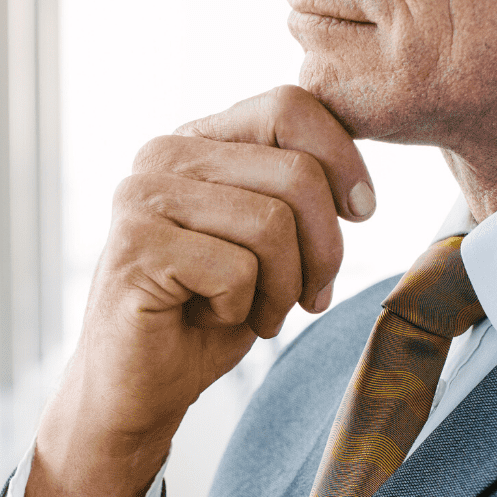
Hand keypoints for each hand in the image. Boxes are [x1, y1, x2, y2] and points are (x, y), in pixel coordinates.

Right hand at [23, 86, 374, 496]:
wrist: (139, 388)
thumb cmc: (208, 313)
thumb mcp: (268, 241)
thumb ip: (297, 194)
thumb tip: (358, 187)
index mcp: (198, 139)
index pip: (289, 107)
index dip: (342, 159)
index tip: (362, 213)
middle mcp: (164, 154)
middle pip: (295, 172)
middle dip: (323, 247)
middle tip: (310, 295)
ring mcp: (142, 197)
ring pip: (272, 223)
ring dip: (285, 287)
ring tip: (261, 311)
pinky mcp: (134, 247)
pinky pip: (237, 269)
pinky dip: (246, 309)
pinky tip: (217, 318)